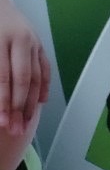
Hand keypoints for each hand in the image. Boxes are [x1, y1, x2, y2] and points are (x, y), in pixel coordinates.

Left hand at [0, 0, 50, 135]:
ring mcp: (33, 40)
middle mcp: (20, 39)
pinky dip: (44, 85)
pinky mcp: (39, 42)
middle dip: (19, 108)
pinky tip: (41, 102)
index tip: (1, 123)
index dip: (3, 103)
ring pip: (36, 76)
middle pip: (22, 79)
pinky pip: (45, 67)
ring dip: (32, 103)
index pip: (2, 78)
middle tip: (15, 130)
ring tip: (26, 123)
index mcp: (0, 40)